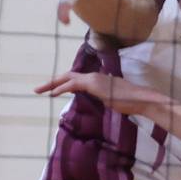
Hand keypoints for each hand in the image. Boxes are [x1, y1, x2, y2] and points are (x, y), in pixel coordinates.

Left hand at [34, 71, 162, 115]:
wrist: (142, 100)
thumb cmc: (131, 102)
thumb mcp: (114, 100)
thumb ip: (104, 98)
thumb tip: (102, 100)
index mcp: (98, 80)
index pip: (76, 80)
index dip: (63, 84)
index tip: (52, 91)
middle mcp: (94, 76)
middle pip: (68, 76)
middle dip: (52, 82)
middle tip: (38, 89)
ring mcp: (94, 79)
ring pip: (68, 78)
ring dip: (52, 84)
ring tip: (40, 90)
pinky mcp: (94, 84)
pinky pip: (73, 85)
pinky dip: (62, 88)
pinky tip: (53, 93)